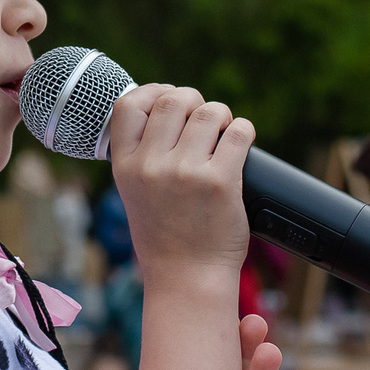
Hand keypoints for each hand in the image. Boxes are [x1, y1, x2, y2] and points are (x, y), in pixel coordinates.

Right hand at [107, 84, 254, 289]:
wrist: (187, 279)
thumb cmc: (166, 237)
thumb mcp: (136, 194)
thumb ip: (144, 155)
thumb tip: (169, 107)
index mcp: (125, 167)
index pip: (128, 105)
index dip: (152, 91)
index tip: (167, 96)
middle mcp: (151, 166)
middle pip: (172, 100)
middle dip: (193, 100)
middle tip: (204, 117)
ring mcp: (186, 172)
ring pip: (209, 112)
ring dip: (221, 115)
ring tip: (224, 132)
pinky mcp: (220, 181)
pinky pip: (239, 133)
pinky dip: (244, 131)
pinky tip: (241, 142)